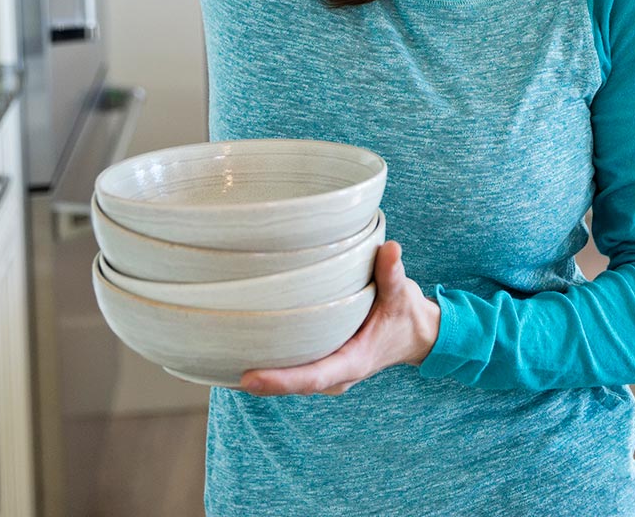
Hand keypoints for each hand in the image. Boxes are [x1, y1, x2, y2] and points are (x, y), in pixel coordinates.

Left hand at [239, 240, 440, 396]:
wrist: (417, 335)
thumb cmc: (405, 314)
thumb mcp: (401, 294)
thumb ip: (392, 273)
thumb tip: (390, 249)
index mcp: (352, 363)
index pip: (310, 378)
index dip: (279, 381)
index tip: (248, 379)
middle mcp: (337, 376)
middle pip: (292, 384)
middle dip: (259, 379)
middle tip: (218, 364)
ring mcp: (328, 374)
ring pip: (290, 380)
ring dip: (262, 373)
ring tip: (220, 358)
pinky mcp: (323, 366)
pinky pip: (293, 371)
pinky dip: (271, 366)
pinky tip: (242, 352)